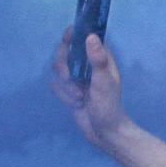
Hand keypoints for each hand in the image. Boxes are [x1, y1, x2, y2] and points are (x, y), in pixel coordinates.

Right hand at [49, 28, 130, 148]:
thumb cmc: (109, 105)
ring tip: (79, 97)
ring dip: (66, 86)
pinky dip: (64, 96)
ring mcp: (77, 77)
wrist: (104, 131)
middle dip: (64, 67)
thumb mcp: (104, 81)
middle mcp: (87, 64)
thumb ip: (97, 59)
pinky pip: (57, 86)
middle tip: (69, 78)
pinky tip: (76, 103)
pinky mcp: (69, 90)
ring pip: (58, 70)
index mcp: (99, 57)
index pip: (83, 37)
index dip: (72, 35)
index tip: (66, 40)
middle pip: (64, 52)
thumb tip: (91, 36)